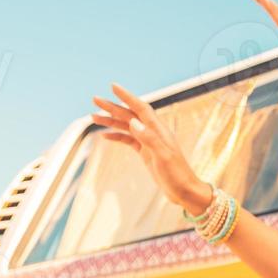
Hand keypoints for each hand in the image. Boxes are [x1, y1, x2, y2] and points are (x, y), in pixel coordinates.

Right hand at [92, 84, 212, 212]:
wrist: (184, 191)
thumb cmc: (177, 175)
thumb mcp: (163, 157)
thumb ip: (149, 139)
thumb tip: (133, 121)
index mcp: (159, 130)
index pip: (141, 108)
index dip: (127, 97)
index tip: (113, 86)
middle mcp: (154, 133)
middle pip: (130, 115)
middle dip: (113, 106)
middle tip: (94, 99)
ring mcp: (149, 142)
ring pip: (127, 127)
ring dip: (111, 121)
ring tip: (93, 116)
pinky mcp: (146, 153)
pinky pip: (129, 140)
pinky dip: (117, 136)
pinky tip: (105, 135)